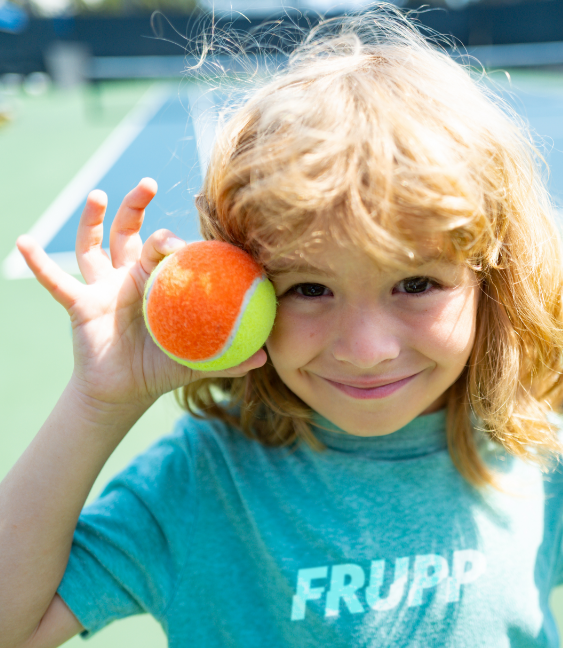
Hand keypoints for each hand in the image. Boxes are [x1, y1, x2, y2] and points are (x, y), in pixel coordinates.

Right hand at [17, 178, 266, 410]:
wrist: (124, 390)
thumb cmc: (161, 368)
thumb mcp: (197, 360)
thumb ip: (229, 358)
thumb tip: (266, 358)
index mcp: (158, 283)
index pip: (166, 249)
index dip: (174, 238)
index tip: (185, 235)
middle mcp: (129, 276)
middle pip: (129, 232)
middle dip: (136, 206)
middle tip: (148, 184)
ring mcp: (102, 287)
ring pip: (92, 245)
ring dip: (90, 219)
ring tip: (95, 195)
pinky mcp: (78, 302)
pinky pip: (55, 280)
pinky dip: (39, 262)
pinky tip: (22, 241)